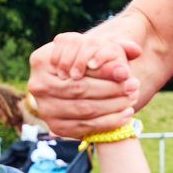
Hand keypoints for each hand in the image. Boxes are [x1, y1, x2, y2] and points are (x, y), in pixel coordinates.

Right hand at [23, 25, 141, 138]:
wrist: (72, 84)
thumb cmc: (85, 62)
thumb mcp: (94, 48)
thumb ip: (115, 46)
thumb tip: (134, 49)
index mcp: (42, 59)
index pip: (78, 68)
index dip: (105, 71)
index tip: (127, 72)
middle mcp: (37, 84)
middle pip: (80, 89)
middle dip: (111, 89)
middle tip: (133, 87)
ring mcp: (44, 108)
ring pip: (84, 110)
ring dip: (112, 107)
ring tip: (132, 100)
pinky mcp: (55, 126)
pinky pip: (85, 127)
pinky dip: (108, 123)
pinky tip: (125, 116)